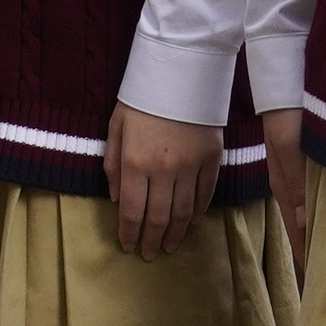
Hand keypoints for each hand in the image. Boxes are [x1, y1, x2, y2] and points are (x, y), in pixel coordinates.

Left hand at [106, 101, 223, 260]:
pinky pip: (205, 194)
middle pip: (158, 218)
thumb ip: (113, 165)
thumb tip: (117, 199)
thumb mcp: (116, 127)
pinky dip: (197, 212)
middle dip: (151, 240)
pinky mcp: (212, 159)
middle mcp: (163, 170)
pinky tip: (190, 223)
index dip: (130, 234)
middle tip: (149, 255)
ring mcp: (190, 166)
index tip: (129, 247)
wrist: (181, 71)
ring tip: (169, 246)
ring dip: (175, 233)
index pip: (132, 212)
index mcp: (135, 163)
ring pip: (183, 212)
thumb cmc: (141, 98)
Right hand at [264, 105, 311, 272]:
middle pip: (301, 223)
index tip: (316, 282)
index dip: (304, 254)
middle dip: (312, 247)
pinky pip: (316, 192)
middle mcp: (290, 182)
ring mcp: (300, 170)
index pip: (295, 230)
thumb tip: (302, 223)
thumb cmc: (289, 111)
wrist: (287, 76)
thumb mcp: (291, 146)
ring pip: (309, 209)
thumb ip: (297, 183)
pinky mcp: (310, 158)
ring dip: (319, 228)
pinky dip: (324, 208)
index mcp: (283, 184)